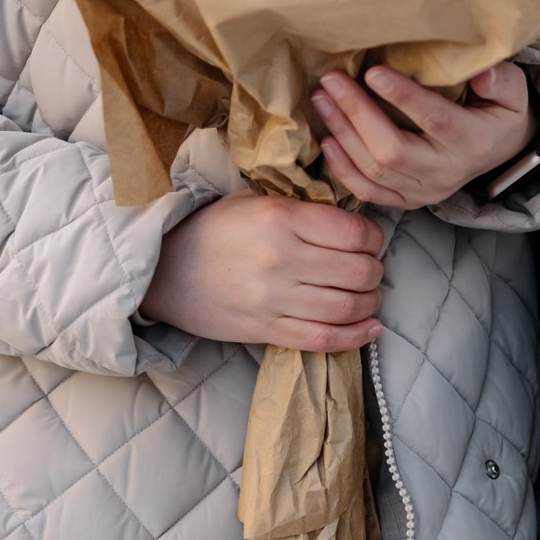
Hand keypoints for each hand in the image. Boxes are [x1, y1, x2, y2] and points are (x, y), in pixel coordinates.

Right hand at [140, 190, 384, 352]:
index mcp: (280, 217)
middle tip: (372, 266)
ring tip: (370, 295)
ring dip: (370, 302)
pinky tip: (371, 327)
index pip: (353, 231)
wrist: (164, 269)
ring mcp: (274, 299)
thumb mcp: (254, 200)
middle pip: (358, 271)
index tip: (371, 238)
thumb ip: (301, 208)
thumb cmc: (212, 228)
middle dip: (375, 269)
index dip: (373, 236)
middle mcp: (282, 258)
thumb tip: (350, 217)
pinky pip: (324, 339)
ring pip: (347, 307)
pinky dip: (356, 336)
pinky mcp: (267, 330)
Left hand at [312, 62, 536, 209]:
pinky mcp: (409, 200)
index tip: (372, 72)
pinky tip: (327, 141)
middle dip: (357, 114)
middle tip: (331, 81)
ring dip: (343, 134)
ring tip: (321, 100)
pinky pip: (370, 193)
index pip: (434, 120)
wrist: (499, 152)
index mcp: (472, 140)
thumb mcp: (513, 93)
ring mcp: (425, 190)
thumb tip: (483, 74)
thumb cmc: (498, 112)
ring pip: (375, 170)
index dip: (403, 97)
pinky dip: (344, 170)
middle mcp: (446, 171)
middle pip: (392, 149)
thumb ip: (502, 81)